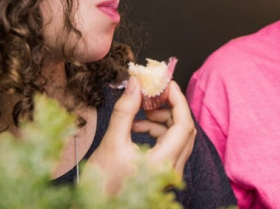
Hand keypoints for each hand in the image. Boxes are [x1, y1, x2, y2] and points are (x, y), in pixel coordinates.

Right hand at [85, 76, 195, 194]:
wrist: (95, 208)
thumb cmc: (101, 184)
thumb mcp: (111, 143)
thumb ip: (125, 111)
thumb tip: (135, 83)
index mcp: (163, 163)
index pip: (184, 125)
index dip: (178, 100)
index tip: (167, 84)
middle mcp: (172, 170)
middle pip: (184, 130)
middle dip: (169, 108)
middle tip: (153, 95)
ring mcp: (170, 174)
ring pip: (178, 137)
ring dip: (162, 120)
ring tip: (140, 114)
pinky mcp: (163, 174)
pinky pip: (170, 146)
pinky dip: (157, 132)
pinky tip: (137, 127)